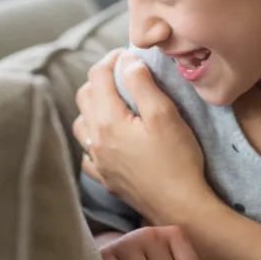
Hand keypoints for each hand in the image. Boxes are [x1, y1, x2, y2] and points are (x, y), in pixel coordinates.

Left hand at [73, 49, 215, 224]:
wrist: (179, 206)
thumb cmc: (177, 159)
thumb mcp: (165, 115)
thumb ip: (143, 84)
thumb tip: (128, 62)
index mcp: (108, 120)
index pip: (98, 76)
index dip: (111, 59)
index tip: (128, 53)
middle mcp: (96, 139)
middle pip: (85, 96)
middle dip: (100, 78)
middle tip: (123, 72)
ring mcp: (100, 161)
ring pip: (81, 125)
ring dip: (93, 107)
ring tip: (114, 102)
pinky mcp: (107, 178)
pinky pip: (88, 154)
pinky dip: (94, 139)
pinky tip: (108, 140)